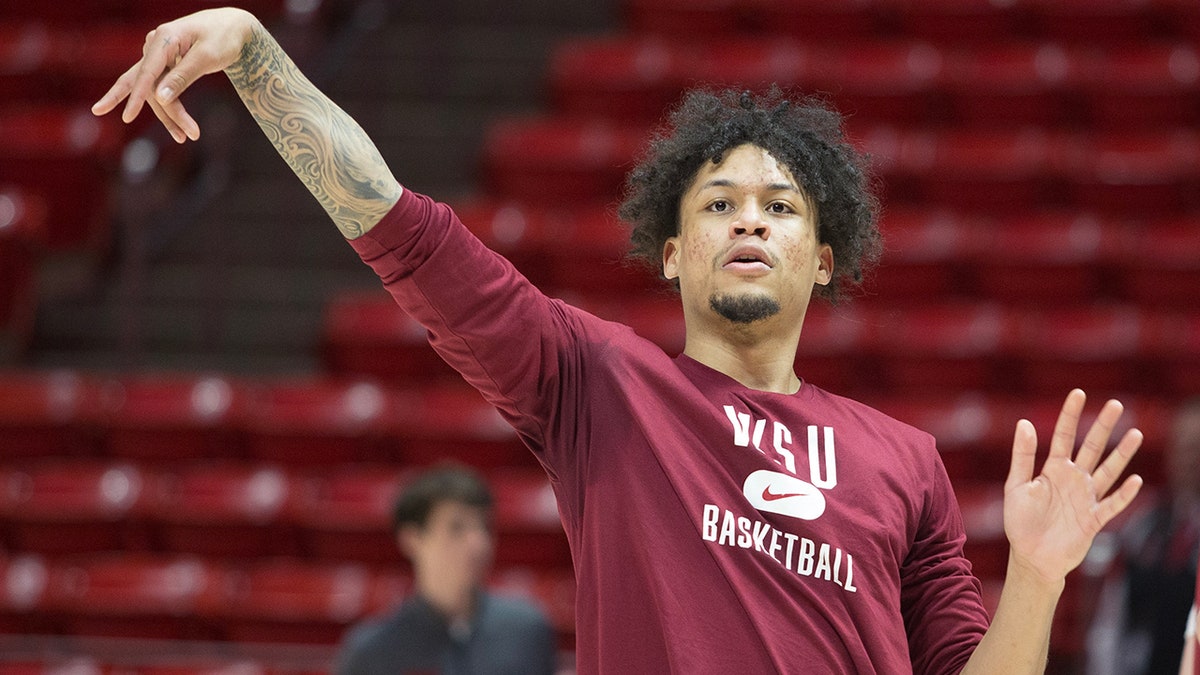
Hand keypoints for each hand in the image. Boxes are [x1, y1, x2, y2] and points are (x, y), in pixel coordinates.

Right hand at [90, 8, 256, 142]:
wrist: (233, 27)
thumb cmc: (223, 37)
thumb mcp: (207, 56)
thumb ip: (182, 76)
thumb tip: (160, 98)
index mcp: (164, 38)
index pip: (146, 72)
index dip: (137, 96)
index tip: (128, 117)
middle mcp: (155, 45)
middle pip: (148, 84)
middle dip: (162, 113)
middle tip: (179, 138)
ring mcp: (158, 55)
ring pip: (155, 91)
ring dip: (169, 115)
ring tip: (187, 137)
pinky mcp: (164, 65)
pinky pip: (161, 89)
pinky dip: (170, 107)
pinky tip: (180, 128)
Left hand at [1003, 389, 1143, 584]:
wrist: (1030, 557)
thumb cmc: (1020, 522)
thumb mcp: (1015, 486)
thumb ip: (1022, 456)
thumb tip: (1024, 422)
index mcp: (1052, 469)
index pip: (1064, 436)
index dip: (1070, 415)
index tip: (1078, 393)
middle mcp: (1073, 479)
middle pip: (1091, 447)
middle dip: (1103, 426)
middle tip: (1115, 404)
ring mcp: (1086, 498)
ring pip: (1108, 471)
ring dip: (1121, 454)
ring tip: (1136, 434)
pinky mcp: (1094, 519)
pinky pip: (1112, 504)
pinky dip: (1124, 494)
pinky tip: (1135, 480)